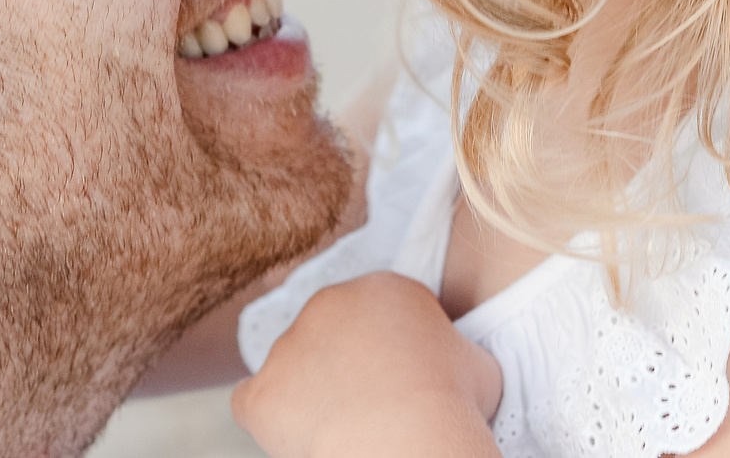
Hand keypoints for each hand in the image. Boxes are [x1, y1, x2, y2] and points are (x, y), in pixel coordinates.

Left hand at [231, 273, 503, 457]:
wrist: (407, 440)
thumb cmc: (452, 404)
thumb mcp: (476, 361)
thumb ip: (453, 349)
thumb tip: (451, 364)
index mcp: (383, 288)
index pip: (379, 313)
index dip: (390, 350)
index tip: (403, 382)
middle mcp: (329, 304)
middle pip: (330, 334)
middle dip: (345, 365)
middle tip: (369, 407)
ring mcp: (288, 346)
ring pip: (293, 368)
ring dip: (310, 393)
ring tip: (341, 431)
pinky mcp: (261, 392)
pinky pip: (253, 402)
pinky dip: (271, 420)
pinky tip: (301, 437)